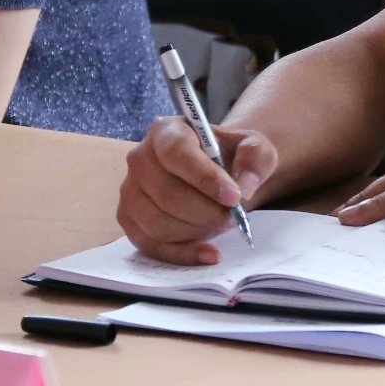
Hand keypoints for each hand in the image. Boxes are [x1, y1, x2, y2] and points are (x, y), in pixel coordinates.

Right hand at [117, 117, 280, 265]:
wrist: (215, 174)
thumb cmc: (229, 157)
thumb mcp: (253, 147)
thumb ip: (255, 158)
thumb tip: (243, 187)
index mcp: (166, 131)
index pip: (177, 153)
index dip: (205, 178)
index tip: (234, 198)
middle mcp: (140, 158)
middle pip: (167, 193)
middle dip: (206, 212)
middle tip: (232, 218)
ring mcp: (130, 190)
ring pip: (157, 222)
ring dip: (195, 232)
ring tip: (220, 226)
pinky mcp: (129, 219)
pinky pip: (150, 244)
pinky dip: (181, 254)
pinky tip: (208, 253)